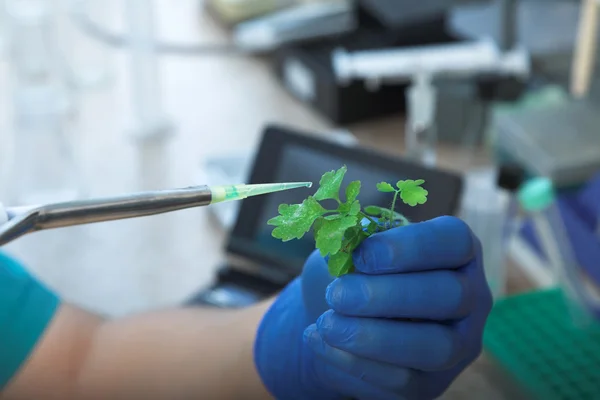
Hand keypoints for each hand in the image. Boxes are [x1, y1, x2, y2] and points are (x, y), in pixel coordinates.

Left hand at [254, 216, 492, 399]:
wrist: (334, 322)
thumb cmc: (350, 274)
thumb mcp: (345, 250)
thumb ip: (348, 243)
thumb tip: (343, 242)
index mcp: (455, 250)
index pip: (453, 240)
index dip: (411, 246)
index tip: (362, 254)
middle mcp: (470, 297)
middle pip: (449, 294)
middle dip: (387, 295)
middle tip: (338, 294)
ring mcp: (458, 345)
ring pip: (435, 346)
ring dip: (374, 336)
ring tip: (327, 323)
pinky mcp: (432, 385)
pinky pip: (404, 380)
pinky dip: (355, 363)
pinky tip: (321, 343)